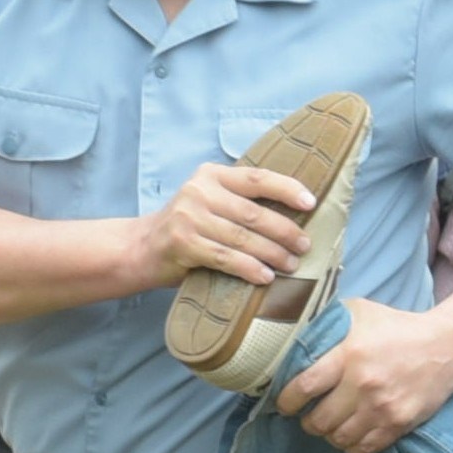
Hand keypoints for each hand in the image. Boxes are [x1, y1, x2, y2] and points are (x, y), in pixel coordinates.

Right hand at [140, 159, 315, 288]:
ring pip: (242, 237)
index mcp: (212, 175)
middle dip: (285, 231)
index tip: (311, 203)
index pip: (257, 178)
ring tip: (292, 265)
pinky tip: (265, 277)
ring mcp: (189, 217)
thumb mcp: (211, 202)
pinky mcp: (182, 243)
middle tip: (305, 245)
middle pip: (253, 212)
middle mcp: (199, 191)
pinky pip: (225, 258)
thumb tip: (296, 216)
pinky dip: (249, 269)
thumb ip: (241, 202)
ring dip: (273, 253)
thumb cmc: (189, 227)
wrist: (141, 248)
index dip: (287, 189)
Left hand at [276, 295, 452, 452]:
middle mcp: (363, 384)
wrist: (445, 346)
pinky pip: (364, 449)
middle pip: (319, 420)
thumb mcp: (360, 312)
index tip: (285, 404)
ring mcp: (382, 408)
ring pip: (339, 438)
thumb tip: (297, 333)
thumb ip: (328, 322)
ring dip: (330, 435)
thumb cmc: (398, 327)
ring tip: (332, 425)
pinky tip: (351, 437)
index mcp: (349, 354)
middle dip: (309, 422)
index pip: (304, 387)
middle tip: (309, 416)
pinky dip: (352, 447)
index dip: (287, 401)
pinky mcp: (398, 424)